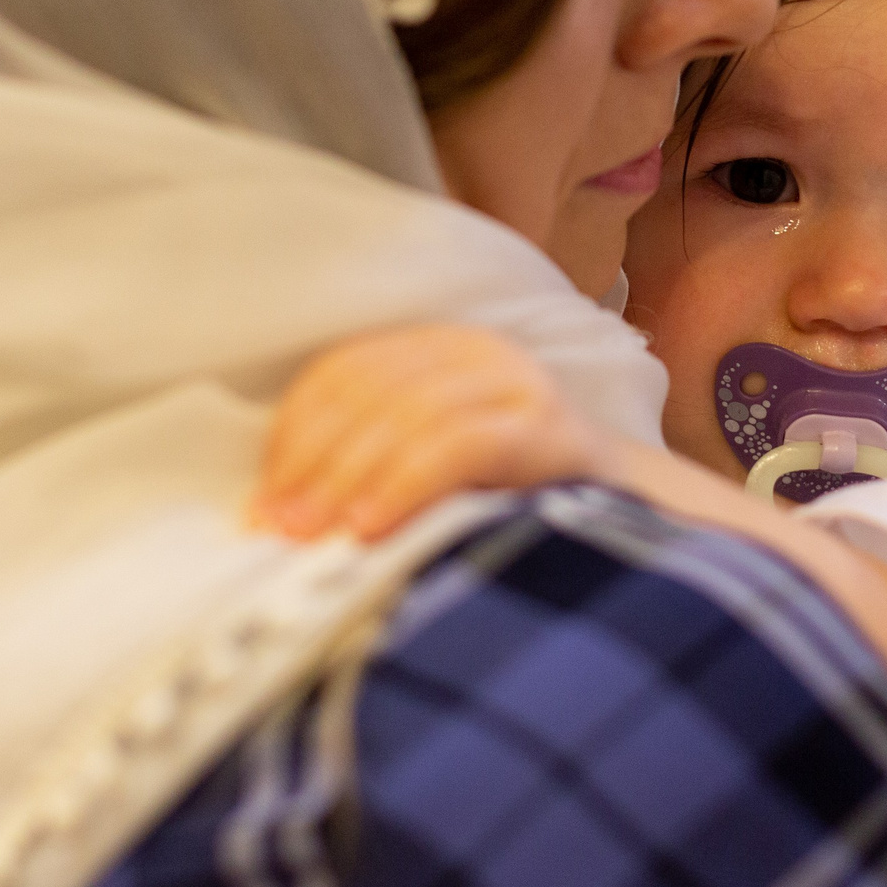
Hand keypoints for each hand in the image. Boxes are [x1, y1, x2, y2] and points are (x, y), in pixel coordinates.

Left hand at [252, 326, 616, 541]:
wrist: (626, 514)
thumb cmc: (506, 502)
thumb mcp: (427, 469)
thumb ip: (365, 467)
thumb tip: (271, 514)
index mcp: (438, 350)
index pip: (343, 371)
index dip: (294, 434)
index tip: (260, 503)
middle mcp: (477, 349)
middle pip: (369, 391)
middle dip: (313, 465)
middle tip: (277, 531)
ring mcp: (517, 382)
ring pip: (409, 412)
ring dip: (349, 478)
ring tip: (315, 537)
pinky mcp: (548, 426)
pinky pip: (458, 444)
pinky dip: (404, 484)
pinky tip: (372, 525)